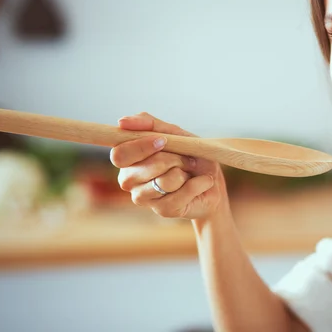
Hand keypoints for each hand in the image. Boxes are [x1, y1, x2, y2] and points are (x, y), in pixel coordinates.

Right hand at [110, 112, 228, 219]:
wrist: (212, 182)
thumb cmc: (189, 156)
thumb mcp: (174, 133)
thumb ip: (149, 124)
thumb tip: (122, 122)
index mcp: (126, 159)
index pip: (119, 154)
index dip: (141, 147)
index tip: (163, 141)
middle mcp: (129, 180)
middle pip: (145, 167)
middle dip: (173, 158)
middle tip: (186, 158)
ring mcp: (144, 198)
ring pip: (164, 181)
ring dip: (186, 171)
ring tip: (190, 171)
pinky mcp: (163, 210)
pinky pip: (181, 193)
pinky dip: (199, 183)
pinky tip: (201, 183)